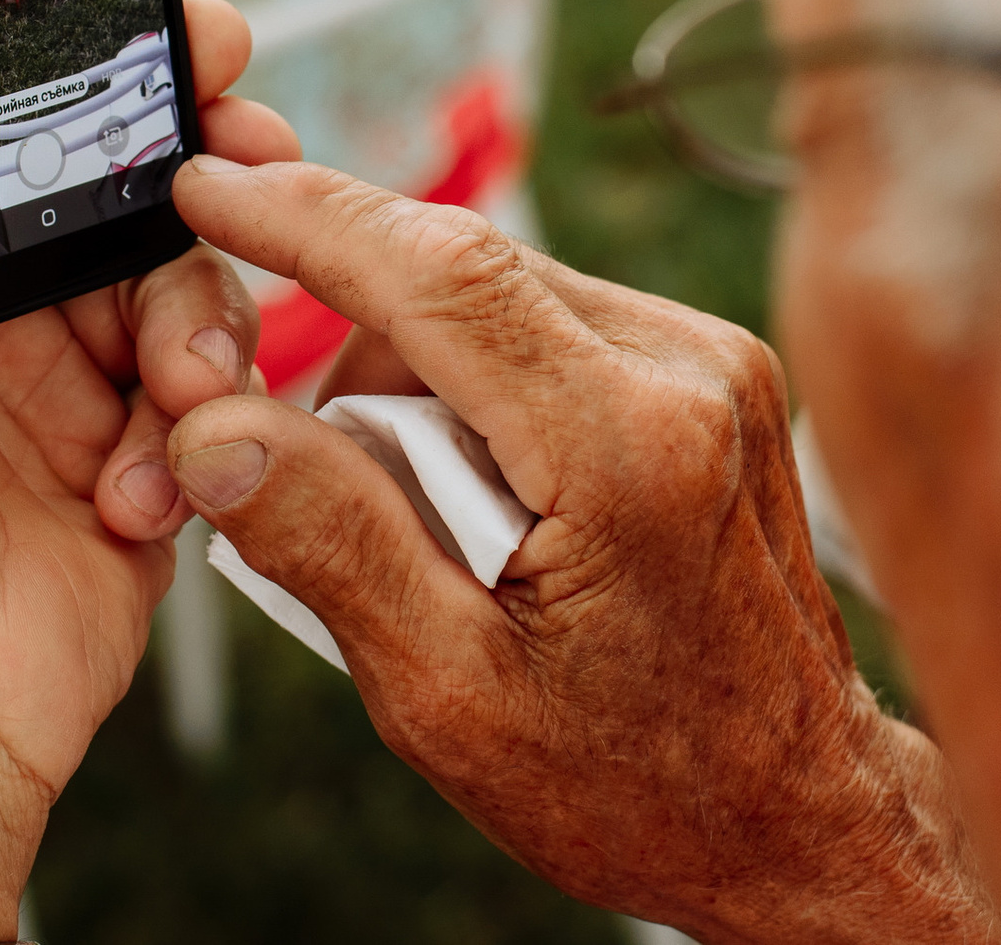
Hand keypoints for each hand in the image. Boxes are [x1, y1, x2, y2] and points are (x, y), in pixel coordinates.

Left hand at [0, 0, 298, 941]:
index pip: (28, 112)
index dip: (118, 66)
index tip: (197, 32)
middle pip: (141, 194)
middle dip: (202, 189)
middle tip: (247, 172)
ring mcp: (73, 389)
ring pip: (197, 295)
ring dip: (200, 338)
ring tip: (167, 401)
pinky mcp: (141, 474)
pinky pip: (220, 410)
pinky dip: (202, 442)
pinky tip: (147, 491)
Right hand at [158, 161, 1000, 944]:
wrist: (794, 812)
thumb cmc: (633, 779)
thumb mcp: (447, 694)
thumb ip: (328, 540)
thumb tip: (213, 424)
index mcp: (626, 450)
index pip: (439, 272)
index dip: (306, 216)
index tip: (206, 188)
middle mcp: (686, 372)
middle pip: (454, 275)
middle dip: (351, 339)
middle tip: (305, 467)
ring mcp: (711, 359)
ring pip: (495, 291)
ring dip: (416, 367)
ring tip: (423, 518)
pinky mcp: (711, 366)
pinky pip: (546, 321)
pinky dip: (478, 379)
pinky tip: (479, 491)